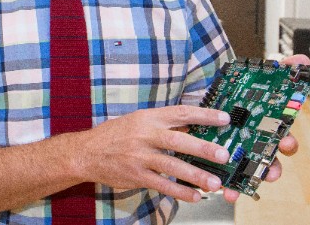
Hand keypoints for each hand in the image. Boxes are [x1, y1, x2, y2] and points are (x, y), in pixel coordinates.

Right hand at [71, 105, 231, 202]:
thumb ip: (164, 124)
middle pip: (179, 140)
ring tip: (214, 182)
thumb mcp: (138, 120)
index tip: (224, 119)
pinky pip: (161, 184)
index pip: (181, 113)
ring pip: (172, 165)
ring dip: (195, 175)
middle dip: (203, 148)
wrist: (85, 152)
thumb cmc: (115, 135)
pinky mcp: (136, 175)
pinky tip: (194, 196)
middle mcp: (145, 135)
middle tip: (223, 155)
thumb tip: (194, 127)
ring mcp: (140, 156)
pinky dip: (179, 191)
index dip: (205, 115)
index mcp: (149, 117)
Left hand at [221, 54, 308, 202]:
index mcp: (269, 128)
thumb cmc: (240, 94)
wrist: (210, 100)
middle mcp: (258, 145)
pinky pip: (229, 176)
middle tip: (268, 171)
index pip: (285, 139)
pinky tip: (222, 188)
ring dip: (246, 183)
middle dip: (271, 169)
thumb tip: (301, 60)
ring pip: (249, 174)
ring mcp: (242, 154)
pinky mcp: (224, 160)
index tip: (285, 143)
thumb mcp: (258, 78)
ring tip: (237, 188)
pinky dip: (227, 184)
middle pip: (270, 162)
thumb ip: (280, 70)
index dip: (288, 143)